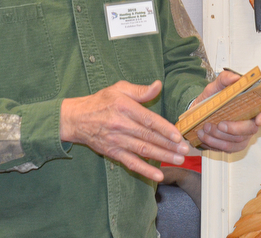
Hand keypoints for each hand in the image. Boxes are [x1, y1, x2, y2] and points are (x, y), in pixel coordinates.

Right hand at [59, 80, 188, 181]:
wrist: (76, 119)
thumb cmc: (100, 101)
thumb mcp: (119, 89)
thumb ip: (140, 90)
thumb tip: (158, 85)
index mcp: (125, 108)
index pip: (148, 120)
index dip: (164, 129)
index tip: (178, 135)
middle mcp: (121, 125)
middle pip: (149, 137)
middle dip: (169, 145)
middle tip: (185, 150)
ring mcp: (117, 140)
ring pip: (143, 150)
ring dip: (162, 156)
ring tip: (178, 160)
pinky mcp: (113, 152)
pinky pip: (131, 163)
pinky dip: (144, 170)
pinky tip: (158, 175)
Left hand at [193, 71, 260, 152]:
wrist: (199, 112)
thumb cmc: (212, 99)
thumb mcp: (216, 85)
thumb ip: (225, 79)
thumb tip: (236, 78)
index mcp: (251, 106)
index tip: (258, 120)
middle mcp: (250, 122)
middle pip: (251, 130)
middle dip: (234, 129)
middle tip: (218, 124)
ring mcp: (243, 136)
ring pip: (237, 141)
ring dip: (220, 136)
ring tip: (205, 128)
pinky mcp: (233, 146)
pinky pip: (227, 149)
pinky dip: (213, 143)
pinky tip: (203, 136)